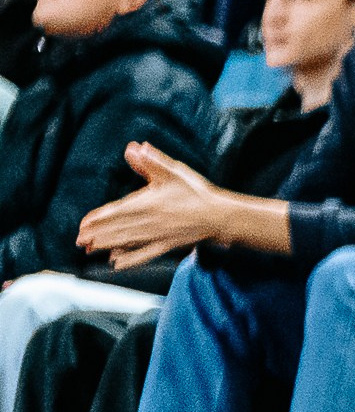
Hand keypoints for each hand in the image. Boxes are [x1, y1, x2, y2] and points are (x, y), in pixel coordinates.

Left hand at [76, 143, 231, 266]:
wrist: (220, 217)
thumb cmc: (196, 192)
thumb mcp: (173, 171)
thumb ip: (151, 161)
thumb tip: (133, 148)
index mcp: (146, 203)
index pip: (115, 212)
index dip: (97, 219)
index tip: (82, 225)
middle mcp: (148, 222)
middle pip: (117, 230)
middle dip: (96, 236)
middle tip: (79, 241)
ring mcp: (158, 236)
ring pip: (127, 243)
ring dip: (107, 246)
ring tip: (90, 250)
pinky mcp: (167, 246)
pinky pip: (144, 255)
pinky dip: (129, 259)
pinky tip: (116, 263)